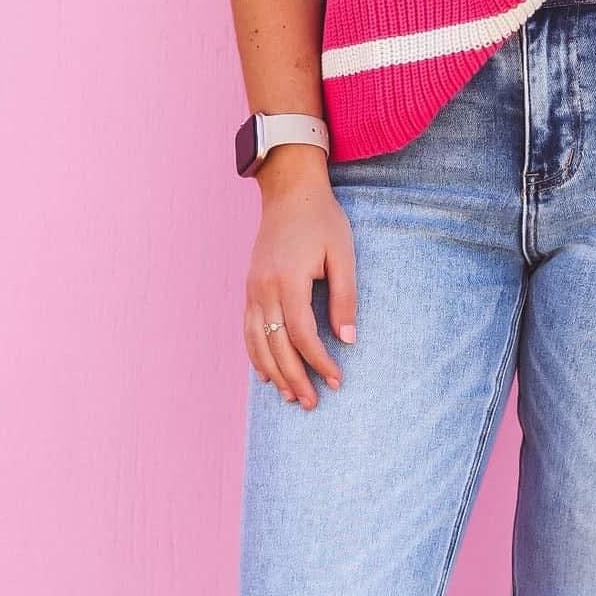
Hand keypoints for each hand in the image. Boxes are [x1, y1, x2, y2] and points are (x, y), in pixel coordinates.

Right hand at [243, 151, 357, 410]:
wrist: (289, 192)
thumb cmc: (322, 220)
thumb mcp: (342, 253)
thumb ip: (345, 297)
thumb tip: (347, 339)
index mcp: (289, 280)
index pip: (302, 335)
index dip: (319, 362)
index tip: (337, 380)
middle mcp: (264, 289)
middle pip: (276, 346)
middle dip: (295, 378)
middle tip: (312, 403)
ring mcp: (252, 289)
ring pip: (257, 343)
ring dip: (273, 373)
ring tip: (290, 396)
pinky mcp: (249, 287)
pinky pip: (248, 330)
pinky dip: (255, 355)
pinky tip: (266, 372)